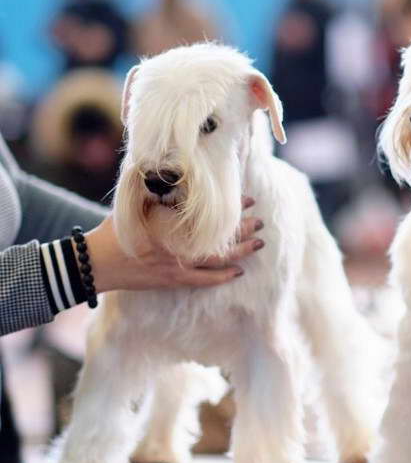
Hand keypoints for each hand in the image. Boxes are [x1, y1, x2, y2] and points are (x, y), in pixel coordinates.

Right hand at [84, 197, 264, 292]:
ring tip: (259, 243)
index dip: (232, 207)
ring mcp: (178, 267)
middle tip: (261, 221)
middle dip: (244, 230)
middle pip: (220, 239)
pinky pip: (205, 281)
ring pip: (218, 261)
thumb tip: (185, 181)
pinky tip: (239, 271)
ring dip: (241, 252)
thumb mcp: (137, 205)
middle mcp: (178, 247)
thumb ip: (161, 195)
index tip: (248, 199)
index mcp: (171, 225)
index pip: (210, 215)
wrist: (97, 263)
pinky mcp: (174, 281)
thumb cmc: (116, 230)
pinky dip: (223, 276)